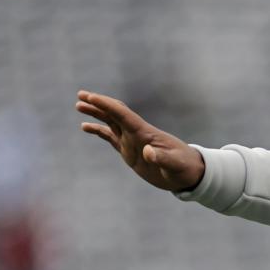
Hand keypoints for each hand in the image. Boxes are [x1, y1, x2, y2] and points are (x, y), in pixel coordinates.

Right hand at [77, 90, 204, 191]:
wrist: (190, 174)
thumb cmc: (185, 168)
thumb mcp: (175, 165)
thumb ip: (162, 158)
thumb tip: (147, 152)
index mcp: (145, 134)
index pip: (123, 116)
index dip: (107, 105)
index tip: (91, 97)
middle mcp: (137, 134)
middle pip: (115, 114)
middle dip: (99, 104)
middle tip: (81, 95)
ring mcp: (132, 142)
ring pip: (110, 123)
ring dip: (96, 113)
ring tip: (79, 105)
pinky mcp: (130, 151)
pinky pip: (110, 137)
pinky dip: (98, 131)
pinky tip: (85, 127)